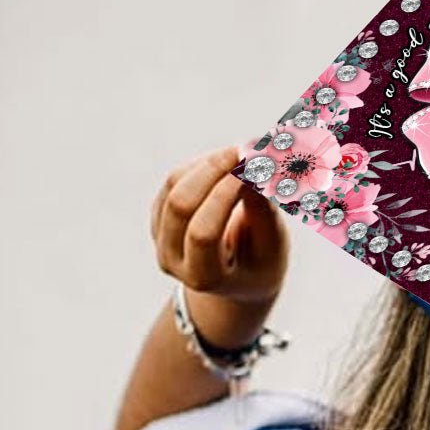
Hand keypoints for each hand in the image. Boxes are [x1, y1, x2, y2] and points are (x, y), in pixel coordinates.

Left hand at [151, 145, 288, 348]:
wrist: (237, 280)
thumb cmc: (260, 265)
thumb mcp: (271, 247)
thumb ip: (262, 211)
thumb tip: (254, 167)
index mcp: (203, 277)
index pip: (202, 232)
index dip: (224, 196)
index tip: (252, 169)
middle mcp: (173, 259)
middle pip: (180, 204)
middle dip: (212, 170)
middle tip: (244, 150)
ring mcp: (160, 237)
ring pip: (175, 184)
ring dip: (210, 163)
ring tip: (242, 156)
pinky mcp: (159, 215)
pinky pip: (175, 179)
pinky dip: (202, 165)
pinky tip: (228, 165)